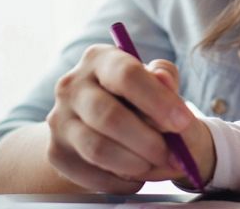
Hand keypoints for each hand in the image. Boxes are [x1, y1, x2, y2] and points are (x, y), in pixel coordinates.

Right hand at [45, 44, 194, 192]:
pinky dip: (120, 181)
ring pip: (98, 149)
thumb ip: (165, 80)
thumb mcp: (156, 82)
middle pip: (109, 116)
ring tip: (157, 165)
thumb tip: (163, 80)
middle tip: (173, 155)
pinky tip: (137, 175)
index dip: (158, 101)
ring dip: (136, 164)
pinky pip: (90, 174)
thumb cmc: (137, 98)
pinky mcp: (56, 152)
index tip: (183, 122)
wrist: (101, 126)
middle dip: (148, 141)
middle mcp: (72, 85)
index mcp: (99, 59)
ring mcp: (59, 119)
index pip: (126, 75)